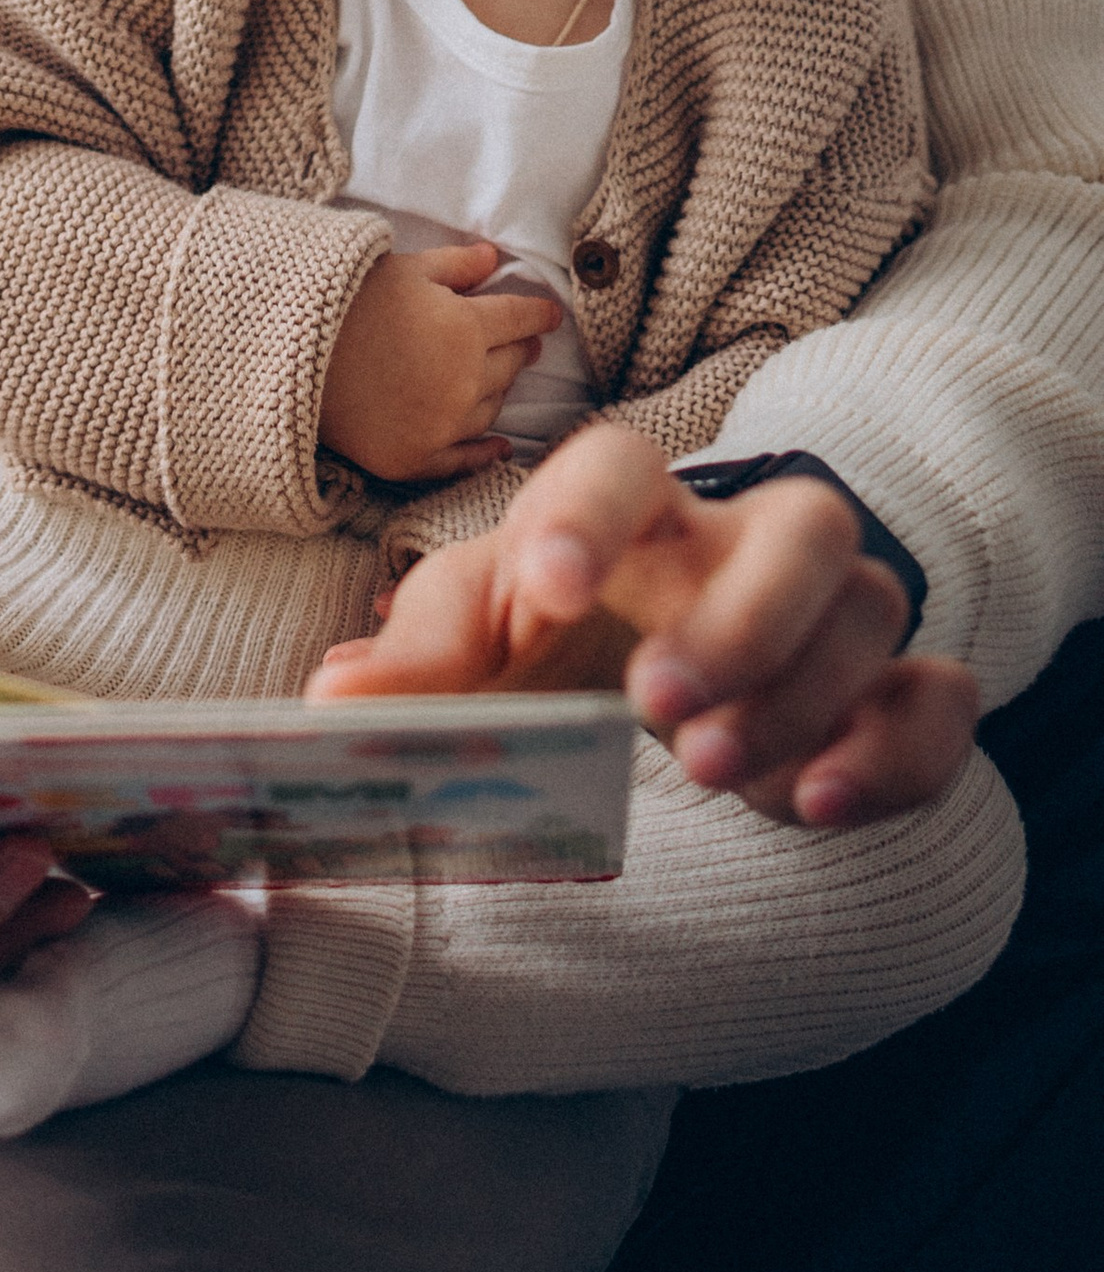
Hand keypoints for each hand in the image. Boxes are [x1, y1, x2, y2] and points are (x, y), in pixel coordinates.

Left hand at [308, 421, 978, 825]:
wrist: (691, 643)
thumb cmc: (573, 624)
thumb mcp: (491, 628)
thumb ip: (420, 662)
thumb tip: (332, 702)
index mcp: (636, 507)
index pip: (622, 464)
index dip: (588, 514)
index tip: (549, 584)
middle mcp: (749, 539)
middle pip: (797, 524)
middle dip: (739, 615)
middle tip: (659, 710)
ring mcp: (838, 611)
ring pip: (870, 612)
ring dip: (799, 694)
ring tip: (714, 772)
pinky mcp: (897, 690)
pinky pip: (939, 699)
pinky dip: (894, 752)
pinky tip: (818, 807)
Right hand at [317, 240, 561, 480]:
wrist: (287, 352)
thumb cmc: (346, 299)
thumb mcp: (404, 269)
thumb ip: (456, 265)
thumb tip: (494, 258)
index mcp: (465, 327)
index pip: (520, 320)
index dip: (539, 315)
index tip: (551, 316)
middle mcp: (463, 381)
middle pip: (510, 365)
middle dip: (519, 349)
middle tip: (522, 342)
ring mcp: (440, 425)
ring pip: (491, 408)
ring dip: (499, 390)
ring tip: (497, 376)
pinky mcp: (414, 458)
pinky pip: (464, 461)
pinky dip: (485, 453)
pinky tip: (499, 446)